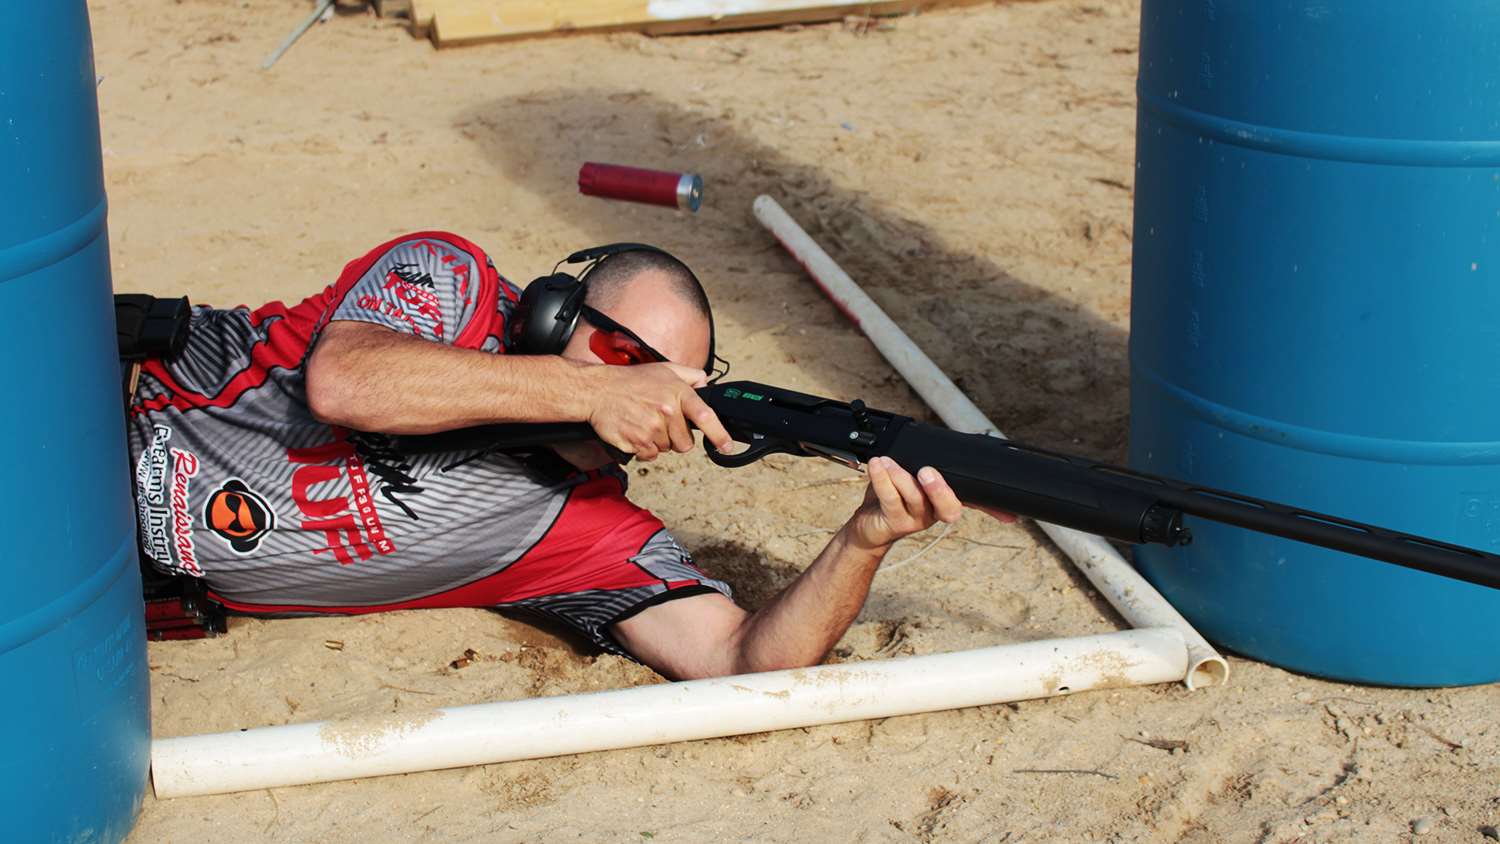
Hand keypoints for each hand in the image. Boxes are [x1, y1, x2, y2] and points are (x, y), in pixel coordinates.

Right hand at [580, 363, 732, 460]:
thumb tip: (706, 383)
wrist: (597, 390)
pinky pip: (651, 455)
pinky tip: (636, 431)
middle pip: (685, 443)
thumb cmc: (630, 380)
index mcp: (677, 393)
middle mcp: (667, 411)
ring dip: (659, 441)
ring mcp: (652, 428)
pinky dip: (645, 448)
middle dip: (676, 437)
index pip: (705, 416)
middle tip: (661, 422)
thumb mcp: (664, 368)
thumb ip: (689, 375)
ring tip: (644, 422)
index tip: (726, 446)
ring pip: (667, 449)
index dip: (719, 434)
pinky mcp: (637, 442)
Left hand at [842, 457, 1016, 552]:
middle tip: (927, 471)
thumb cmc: (893, 497)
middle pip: (949, 508)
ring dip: (899, 476)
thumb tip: (950, 445)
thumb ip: (933, 465)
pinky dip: (883, 480)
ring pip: (914, 498)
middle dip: (940, 490)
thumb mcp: (916, 480)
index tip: (1010, 516)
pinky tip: (878, 466)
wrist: (868, 526)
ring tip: (887, 461)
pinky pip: (890, 499)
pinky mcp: (894, 522)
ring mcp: (915, 520)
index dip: (994, 509)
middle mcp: (934, 513)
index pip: (974, 504)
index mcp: (944, 501)